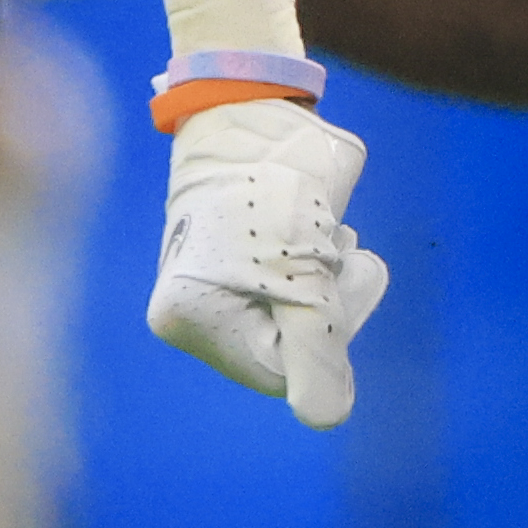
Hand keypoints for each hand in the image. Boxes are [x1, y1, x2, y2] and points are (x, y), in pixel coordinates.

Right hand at [150, 95, 392, 426]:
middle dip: (329, 303)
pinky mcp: (244, 257)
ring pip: (302, 315)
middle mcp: (194, 312)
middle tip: (336, 250)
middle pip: (292, 347)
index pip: (281, 373)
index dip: (327, 337)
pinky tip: (320, 227)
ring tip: (323, 233)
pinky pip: (298, 286)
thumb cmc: (271, 191)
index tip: (337, 282)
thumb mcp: (303, 281)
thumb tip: (326, 420)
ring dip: (330, 278)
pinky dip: (320, 262)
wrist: (256, 107)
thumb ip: (318, 351)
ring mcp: (219, 284)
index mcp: (191, 322)